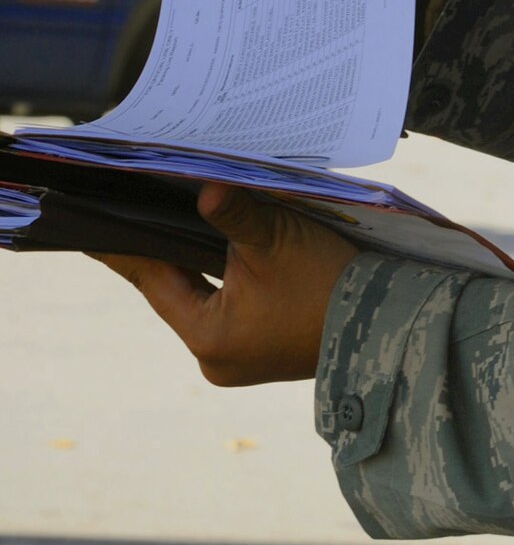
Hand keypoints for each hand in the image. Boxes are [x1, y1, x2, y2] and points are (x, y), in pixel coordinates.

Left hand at [90, 185, 358, 385]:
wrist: (390, 324)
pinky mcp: (266, 348)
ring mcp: (242, 356)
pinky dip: (226, 276)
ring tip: (177, 216)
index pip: (154, 280)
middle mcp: (217, 356)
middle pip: (178, 288)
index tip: (91, 226)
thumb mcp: (277, 239)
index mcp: (209, 338)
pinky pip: (231, 304)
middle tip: (132, 208)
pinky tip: (224, 244)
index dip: (125, 248)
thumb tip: (200, 187)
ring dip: (200, 260)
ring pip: (205, 295)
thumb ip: (234, 210)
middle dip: (167, 247)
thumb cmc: (331, 284)